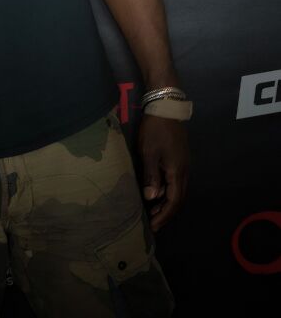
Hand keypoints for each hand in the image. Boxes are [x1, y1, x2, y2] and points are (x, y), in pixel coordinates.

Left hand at [137, 114, 188, 232]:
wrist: (167, 108)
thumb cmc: (156, 130)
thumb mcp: (149, 152)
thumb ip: (151, 176)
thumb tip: (152, 198)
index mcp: (177, 172)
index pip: (173, 201)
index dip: (164, 215)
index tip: (153, 226)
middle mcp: (184, 171)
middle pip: (178, 199)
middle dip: (166, 212)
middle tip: (152, 222)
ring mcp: (183, 164)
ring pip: (178, 190)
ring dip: (167, 202)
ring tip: (153, 210)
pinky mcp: (180, 158)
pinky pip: (176, 181)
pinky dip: (167, 191)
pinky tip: (157, 191)